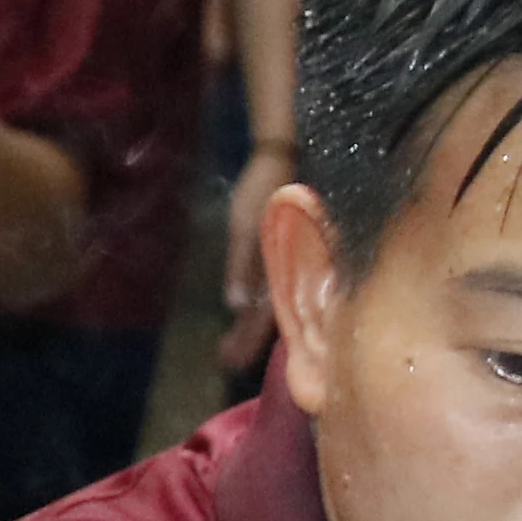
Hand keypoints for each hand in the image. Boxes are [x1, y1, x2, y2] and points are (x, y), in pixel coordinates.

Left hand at [216, 140, 294, 376]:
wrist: (285, 157)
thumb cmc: (266, 189)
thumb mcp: (247, 225)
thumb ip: (243, 264)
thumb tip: (236, 306)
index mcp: (286, 271)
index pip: (267, 318)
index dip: (248, 341)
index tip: (230, 362)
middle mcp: (295, 274)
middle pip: (271, 318)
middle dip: (249, 342)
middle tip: (226, 363)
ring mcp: (292, 264)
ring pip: (274, 306)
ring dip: (252, 328)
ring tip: (231, 349)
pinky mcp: (287, 254)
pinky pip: (277, 288)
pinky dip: (260, 306)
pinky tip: (249, 315)